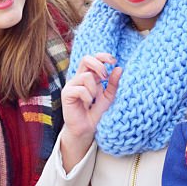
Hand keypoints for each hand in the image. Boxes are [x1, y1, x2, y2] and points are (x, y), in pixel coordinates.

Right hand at [59, 53, 121, 167]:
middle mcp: (79, 78)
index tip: (114, 61)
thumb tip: (119, 68)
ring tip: (93, 100)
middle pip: (86, 59)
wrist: (87, 129)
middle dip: (99, 65)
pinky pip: (80, 89)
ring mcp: (72, 85)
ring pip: (86, 76)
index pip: (94, 58)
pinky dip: (87, 97)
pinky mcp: (66, 93)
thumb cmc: (97, 112)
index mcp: (90, 76)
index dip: (103, 56)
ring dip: (94, 89)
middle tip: (105, 77)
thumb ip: (113, 83)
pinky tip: (87, 105)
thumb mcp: (109, 97)